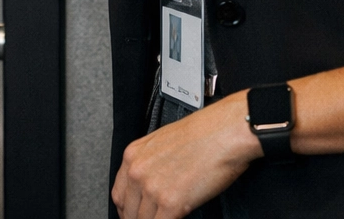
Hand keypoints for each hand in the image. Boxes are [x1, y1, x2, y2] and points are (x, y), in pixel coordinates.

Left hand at [112, 93, 259, 218]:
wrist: (224, 133)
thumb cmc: (203, 134)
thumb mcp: (163, 142)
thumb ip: (151, 164)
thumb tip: (153, 182)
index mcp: (133, 155)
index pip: (119, 193)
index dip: (126, 208)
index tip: (133, 213)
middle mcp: (137, 171)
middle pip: (127, 209)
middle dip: (137, 218)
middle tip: (150, 218)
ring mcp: (152, 188)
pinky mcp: (170, 203)